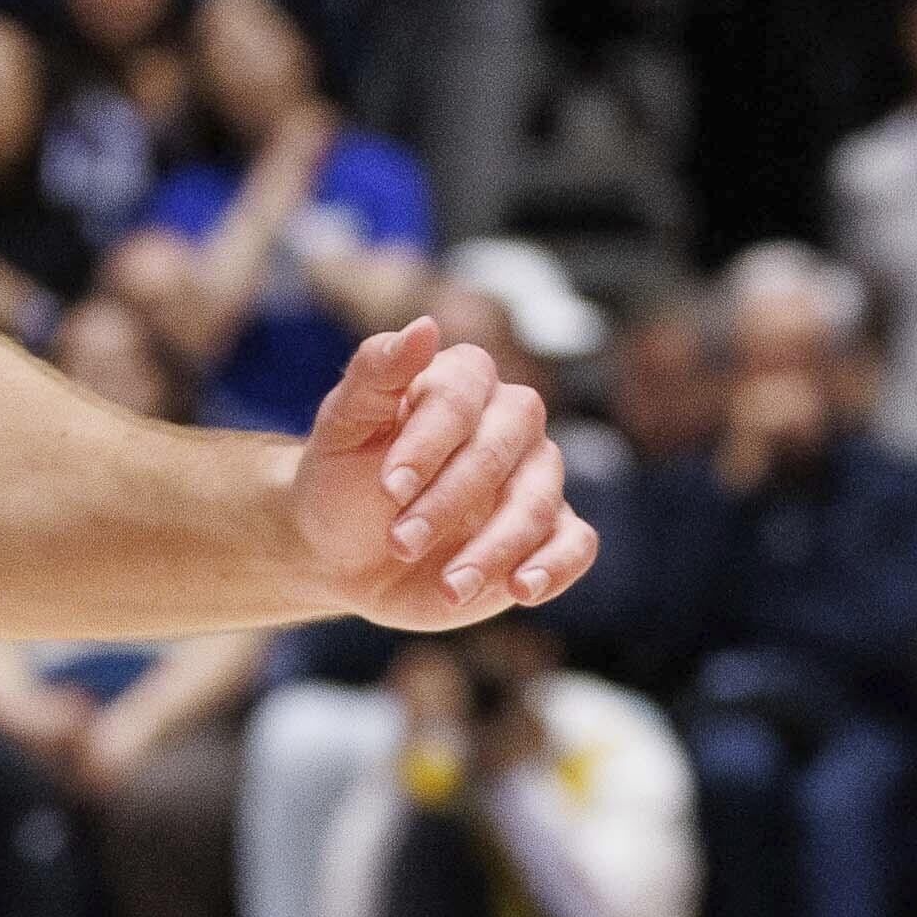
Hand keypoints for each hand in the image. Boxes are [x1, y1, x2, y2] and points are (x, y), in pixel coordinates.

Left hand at [290, 314, 593, 628]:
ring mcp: (533, 480)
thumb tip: (425, 326)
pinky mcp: (546, 536)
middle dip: (450, 501)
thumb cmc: (340, 479)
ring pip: (538, 502)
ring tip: (446, 585)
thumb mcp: (343, 427)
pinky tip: (520, 589)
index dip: (429, 441)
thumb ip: (376, 373)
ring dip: (492, 548)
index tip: (388, 486)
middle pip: (504, 451)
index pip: (464, 396)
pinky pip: (576, 545)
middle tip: (399, 542)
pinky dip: (555, 567)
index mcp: (461, 382)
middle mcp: (508, 423)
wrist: (340, 553)